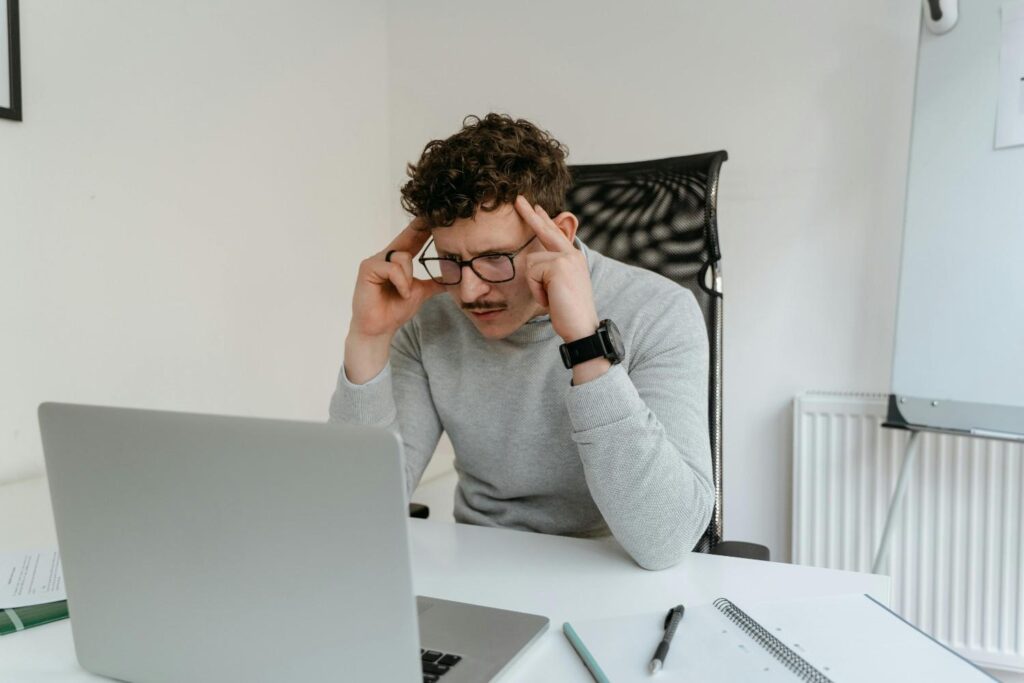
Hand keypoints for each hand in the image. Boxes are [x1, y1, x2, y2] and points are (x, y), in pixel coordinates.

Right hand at [345, 218, 444, 382]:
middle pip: (407, 240)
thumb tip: (453, 277)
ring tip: (405, 293)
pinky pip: (393, 268)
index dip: (423, 228)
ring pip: (403, 258)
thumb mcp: (420, 292)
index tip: (435, 215)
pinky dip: (401, 283)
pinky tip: (401, 294)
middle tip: (430, 216)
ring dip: (409, 279)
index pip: (412, 240)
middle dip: (419, 229)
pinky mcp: (368, 269)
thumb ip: (434, 283)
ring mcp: (375, 262)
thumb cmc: (395, 310)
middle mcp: (385, 257)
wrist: (380, 328)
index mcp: (397, 261)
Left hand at [515, 195, 599, 342]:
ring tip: (550, 298)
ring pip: (531, 262)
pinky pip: (532, 273)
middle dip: (530, 214)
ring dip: (535, 285)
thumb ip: (551, 271)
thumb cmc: (568, 312)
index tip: (535, 207)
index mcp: (573, 258)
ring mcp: (567, 257)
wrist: (582, 327)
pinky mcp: (558, 265)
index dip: (544, 220)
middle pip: (546, 229)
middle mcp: (572, 254)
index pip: (555, 234)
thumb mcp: (559, 287)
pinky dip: (536, 290)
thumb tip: (534, 261)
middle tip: (517, 198)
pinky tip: (550, 299)